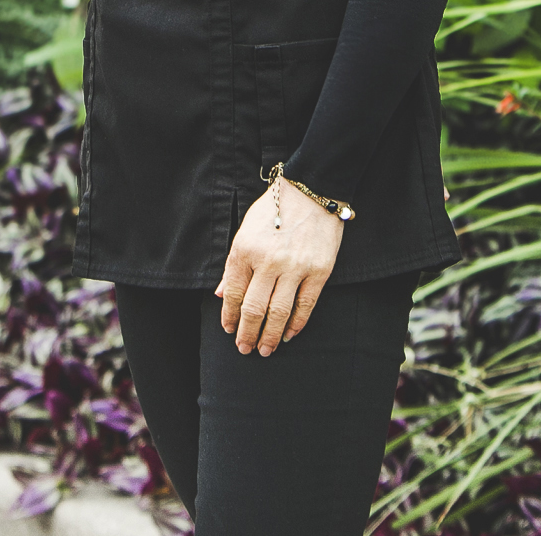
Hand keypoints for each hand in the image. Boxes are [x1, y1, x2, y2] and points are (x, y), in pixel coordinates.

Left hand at [214, 178, 342, 355]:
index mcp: (245, 249)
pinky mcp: (319, 270)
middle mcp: (268, 260)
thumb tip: (221, 294)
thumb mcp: (246, 230)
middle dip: (247, 333)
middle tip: (245, 349)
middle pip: (254, 308)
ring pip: (279, 312)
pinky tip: (289, 334)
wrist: (312, 190)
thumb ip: (234, 264)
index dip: (229, 316)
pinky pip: (306, 305)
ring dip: (270, 336)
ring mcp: (295, 267)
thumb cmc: (274, 209)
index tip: (229, 330)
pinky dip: (297, 324)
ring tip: (265, 350)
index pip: (233, 293)